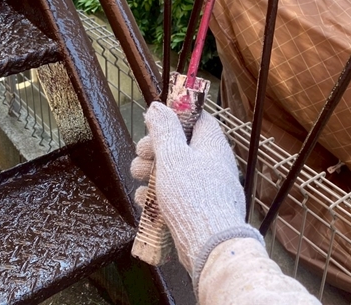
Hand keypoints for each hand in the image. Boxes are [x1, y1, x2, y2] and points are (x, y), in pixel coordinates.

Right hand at [131, 102, 261, 280]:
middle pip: (179, 145)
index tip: (154, 124)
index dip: (174, 118)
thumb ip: (164, 130)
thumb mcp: (173, 156)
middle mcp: (212, 162)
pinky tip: (144, 201)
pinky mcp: (198, 208)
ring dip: (151, 172)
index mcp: (212, 144)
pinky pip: (176, 195)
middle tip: (141, 155)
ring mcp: (207, 187)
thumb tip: (158, 106)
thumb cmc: (193, 195)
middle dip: (154, 149)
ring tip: (137, 177)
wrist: (210, 244)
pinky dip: (158, 196)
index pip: (196, 119)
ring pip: (174, 171)